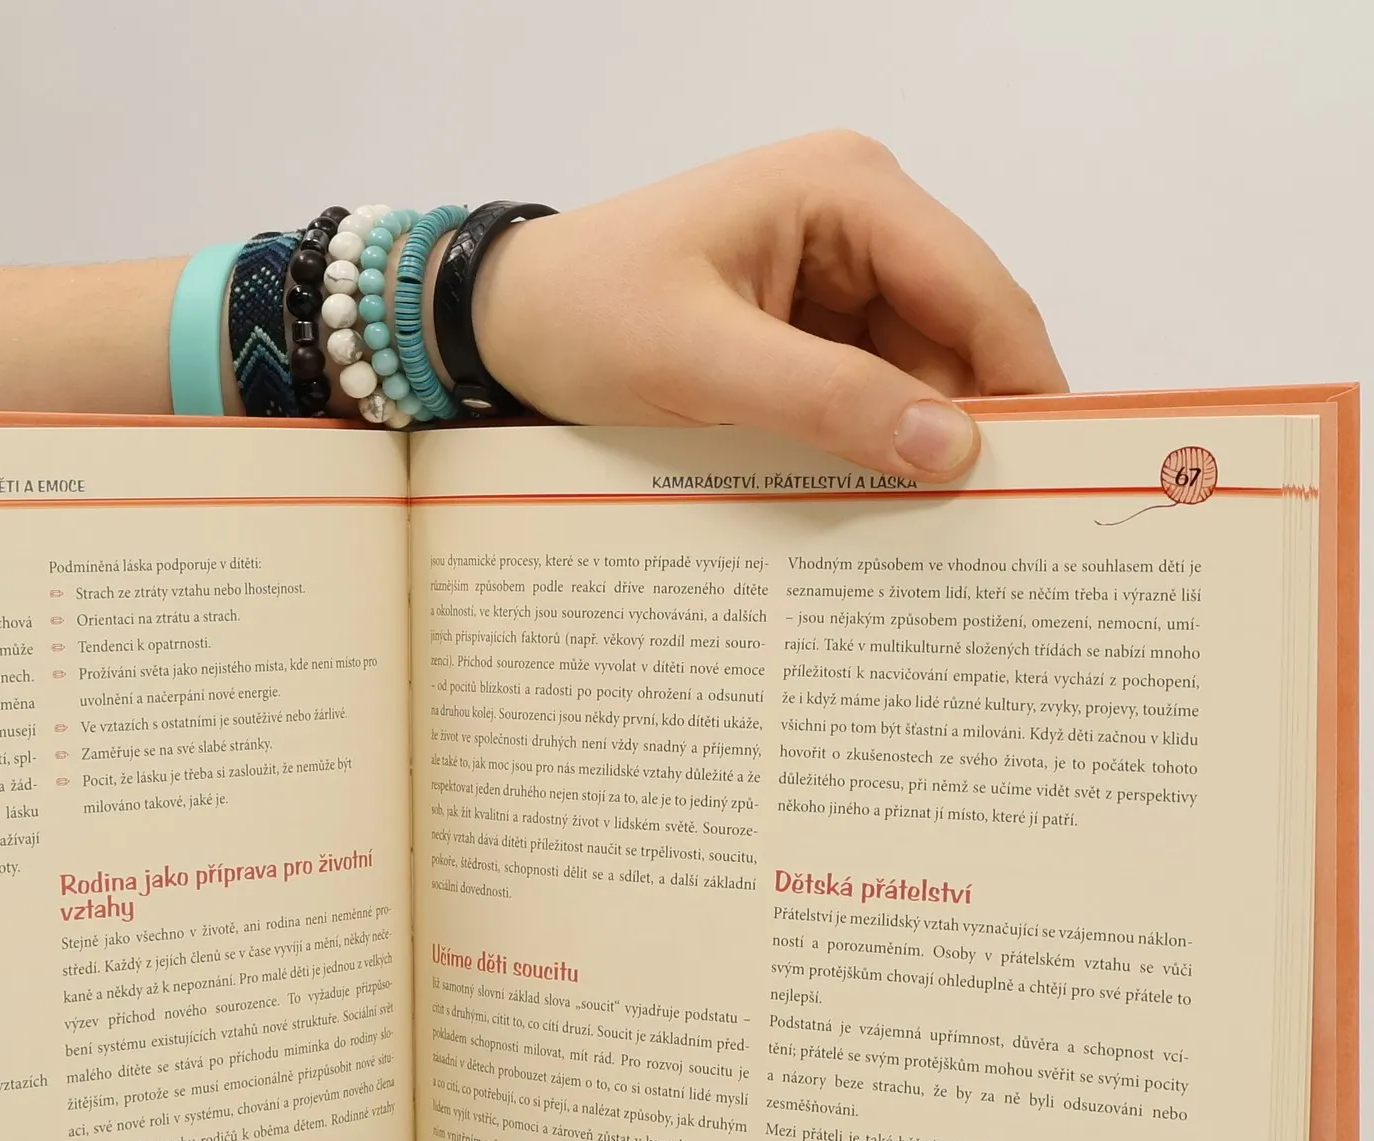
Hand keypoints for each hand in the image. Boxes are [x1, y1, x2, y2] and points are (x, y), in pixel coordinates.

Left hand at [474, 130, 1065, 478]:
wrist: (504, 323)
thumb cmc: (583, 315)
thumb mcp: (699, 362)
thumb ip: (827, 400)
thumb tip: (951, 449)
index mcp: (848, 190)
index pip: (976, 290)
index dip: (1021, 383)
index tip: (1051, 476)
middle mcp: (860, 221)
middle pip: (957, 339)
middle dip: (968, 427)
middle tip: (989, 530)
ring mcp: (835, 278)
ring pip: (916, 377)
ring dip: (916, 449)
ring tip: (931, 535)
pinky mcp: (805, 331)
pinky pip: (865, 396)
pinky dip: (870, 449)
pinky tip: (872, 507)